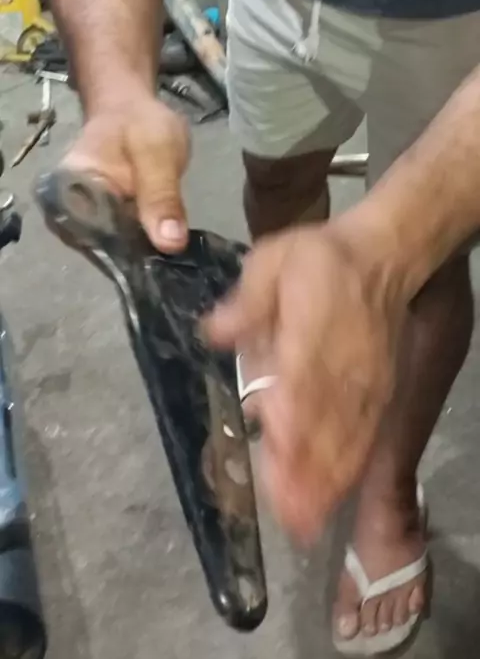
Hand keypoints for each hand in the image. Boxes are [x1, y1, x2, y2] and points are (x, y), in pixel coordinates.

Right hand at [63, 85, 190, 251]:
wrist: (132, 110)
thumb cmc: (139, 123)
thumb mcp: (157, 152)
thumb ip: (162, 195)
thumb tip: (170, 244)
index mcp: (65, 192)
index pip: (91, 238)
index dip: (129, 255)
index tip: (161, 262)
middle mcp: (66, 214)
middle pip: (104, 250)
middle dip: (140, 259)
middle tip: (176, 263)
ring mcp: (84, 222)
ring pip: (115, 252)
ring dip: (144, 256)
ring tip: (174, 258)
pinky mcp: (104, 225)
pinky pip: (123, 245)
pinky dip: (144, 248)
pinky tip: (166, 252)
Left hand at [207, 213, 406, 542]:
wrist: (383, 257)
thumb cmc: (318, 259)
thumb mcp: (273, 260)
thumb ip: (247, 299)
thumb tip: (214, 331)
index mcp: (313, 331)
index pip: (303, 379)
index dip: (290, 416)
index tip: (272, 449)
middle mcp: (342, 367)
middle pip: (325, 423)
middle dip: (304, 470)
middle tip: (281, 514)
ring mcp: (364, 387)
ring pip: (345, 440)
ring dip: (323, 482)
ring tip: (298, 523)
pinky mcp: (377, 397)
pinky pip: (362, 440)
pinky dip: (345, 474)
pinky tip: (326, 501)